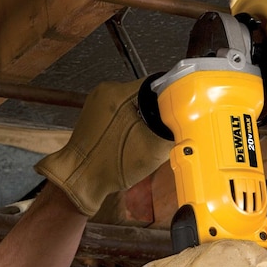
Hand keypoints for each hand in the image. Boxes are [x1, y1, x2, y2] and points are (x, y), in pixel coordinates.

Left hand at [34, 79, 170, 216]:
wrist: (79, 182)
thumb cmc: (107, 167)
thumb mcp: (152, 151)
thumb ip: (173, 133)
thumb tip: (187, 125)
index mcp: (117, 93)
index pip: (156, 84)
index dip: (171, 98)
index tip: (177, 111)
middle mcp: (105, 93)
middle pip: (144, 93)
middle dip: (157, 110)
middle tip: (163, 129)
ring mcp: (97, 104)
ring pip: (133, 104)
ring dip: (143, 119)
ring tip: (145, 137)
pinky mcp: (95, 117)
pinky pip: (121, 114)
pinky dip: (131, 125)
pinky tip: (133, 141)